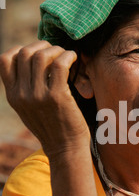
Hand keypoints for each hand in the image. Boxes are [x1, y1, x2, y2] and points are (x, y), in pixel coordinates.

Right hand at [0, 41, 90, 157]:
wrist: (65, 149)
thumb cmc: (52, 127)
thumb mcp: (29, 109)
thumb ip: (25, 88)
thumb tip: (32, 61)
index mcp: (13, 96)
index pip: (5, 60)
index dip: (21, 48)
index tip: (37, 52)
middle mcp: (21, 95)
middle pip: (25, 53)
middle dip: (42, 46)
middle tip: (56, 51)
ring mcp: (38, 96)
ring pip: (42, 56)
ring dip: (57, 50)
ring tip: (66, 56)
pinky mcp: (57, 96)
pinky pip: (60, 64)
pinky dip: (68, 56)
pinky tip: (74, 59)